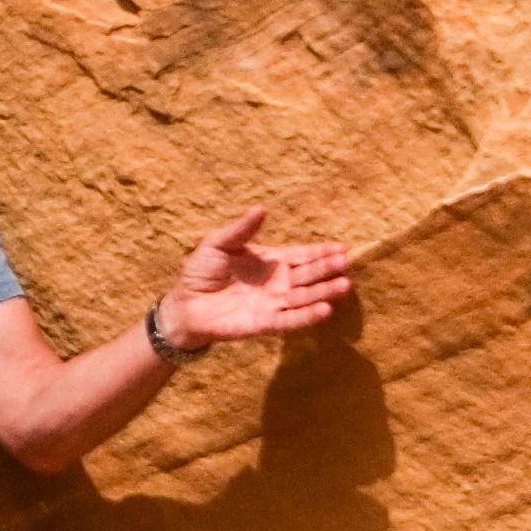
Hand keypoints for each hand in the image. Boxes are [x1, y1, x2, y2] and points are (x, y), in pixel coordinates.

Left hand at [155, 210, 353, 346]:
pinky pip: (290, 319)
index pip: (302, 255)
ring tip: (344, 285)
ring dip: (324, 292)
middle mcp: (279, 283)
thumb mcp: (219, 243)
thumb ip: (241, 229)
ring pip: (305, 297)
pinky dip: (307, 315)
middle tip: (346, 262)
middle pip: (309, 275)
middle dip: (327, 268)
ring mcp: (274, 303)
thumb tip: (261, 208)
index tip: (342, 247)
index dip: (321, 251)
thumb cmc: (201, 271)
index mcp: (272, 261)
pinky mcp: (266, 323)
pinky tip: (325, 309)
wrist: (185, 304)